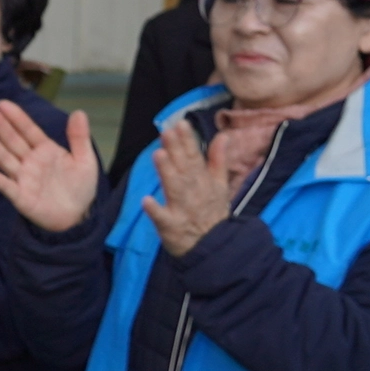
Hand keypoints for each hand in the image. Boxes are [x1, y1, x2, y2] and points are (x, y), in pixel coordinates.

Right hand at [0, 98, 101, 235]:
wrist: (78, 217)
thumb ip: (79, 137)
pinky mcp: (19, 196)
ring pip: (4, 158)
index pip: (28, 130)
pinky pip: (4, 185)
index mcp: (45, 150)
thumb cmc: (79, 187)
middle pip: (12, 140)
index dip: (16, 117)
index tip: (2, 103)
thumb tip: (78, 111)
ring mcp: (23, 178)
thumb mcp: (85, 160)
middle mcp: (30, 161)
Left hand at [143, 115, 234, 257]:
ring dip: (167, 172)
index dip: (188, 141)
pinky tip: (146, 201)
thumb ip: (218, 159)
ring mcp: (183, 210)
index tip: (180, 124)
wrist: (213, 247)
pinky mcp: (172, 227)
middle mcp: (195, 192)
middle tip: (166, 132)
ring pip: (175, 188)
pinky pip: (163, 218)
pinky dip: (155, 210)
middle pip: (184, 169)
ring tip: (159, 155)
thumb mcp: (220, 185)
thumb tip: (223, 135)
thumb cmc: (212, 213)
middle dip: (176, 150)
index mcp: (205, 181)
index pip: (195, 157)